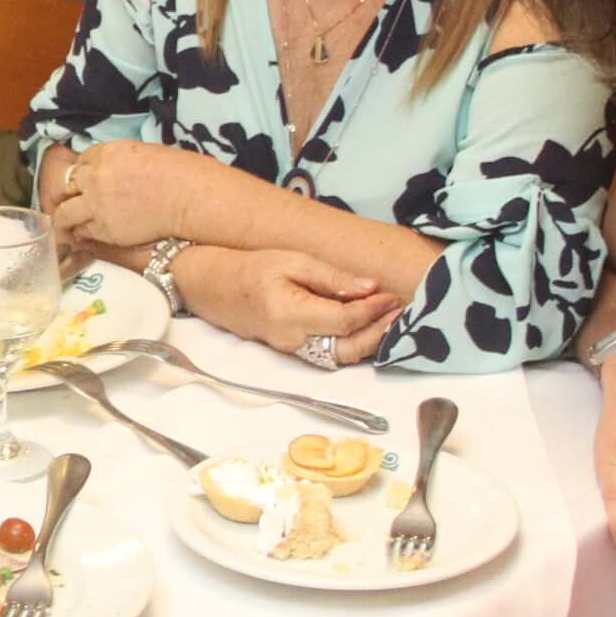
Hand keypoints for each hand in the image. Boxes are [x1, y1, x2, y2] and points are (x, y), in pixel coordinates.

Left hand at [44, 139, 191, 251]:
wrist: (192, 200)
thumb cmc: (183, 173)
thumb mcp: (148, 153)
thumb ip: (124, 161)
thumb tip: (119, 170)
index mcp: (109, 152)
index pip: (83, 159)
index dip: (86, 171)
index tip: (88, 179)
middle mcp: (96, 176)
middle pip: (65, 182)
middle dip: (67, 191)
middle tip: (69, 200)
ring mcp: (96, 203)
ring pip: (64, 212)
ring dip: (65, 217)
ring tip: (66, 224)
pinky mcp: (103, 228)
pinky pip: (81, 231)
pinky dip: (81, 232)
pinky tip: (83, 235)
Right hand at [190, 246, 402, 360]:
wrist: (214, 288)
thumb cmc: (252, 268)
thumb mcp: (292, 260)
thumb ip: (331, 276)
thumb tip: (369, 288)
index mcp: (290, 314)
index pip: (344, 320)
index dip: (372, 310)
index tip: (391, 294)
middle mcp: (293, 340)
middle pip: (348, 348)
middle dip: (379, 332)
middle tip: (400, 311)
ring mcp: (292, 350)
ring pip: (341, 356)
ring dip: (370, 341)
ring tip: (390, 319)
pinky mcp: (293, 351)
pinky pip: (330, 352)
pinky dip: (353, 342)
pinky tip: (367, 326)